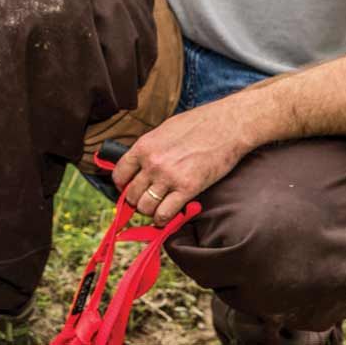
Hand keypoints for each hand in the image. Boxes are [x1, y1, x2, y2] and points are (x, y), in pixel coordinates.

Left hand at [110, 98, 252, 224]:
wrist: (226, 126)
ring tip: (155, 209)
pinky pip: (165, 213)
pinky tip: (165, 217)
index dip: (122, 185)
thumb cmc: (198, 124)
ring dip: (149, 211)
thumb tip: (140, 164)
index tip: (128, 189)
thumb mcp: (164, 131)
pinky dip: (163, 219)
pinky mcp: (188, 189)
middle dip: (135, 201)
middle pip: (131, 194)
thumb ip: (150, 149)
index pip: (119, 174)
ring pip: (145, 207)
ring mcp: (169, 177)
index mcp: (144, 146)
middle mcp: (152, 163)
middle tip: (144, 201)